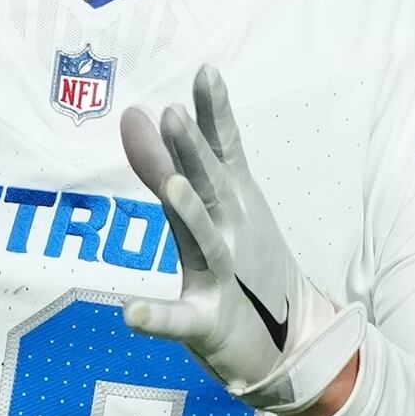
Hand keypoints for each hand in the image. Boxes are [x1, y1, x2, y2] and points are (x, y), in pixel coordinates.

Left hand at [120, 67, 363, 415]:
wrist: (284, 342)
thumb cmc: (236, 264)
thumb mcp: (206, 209)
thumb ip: (169, 162)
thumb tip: (135, 112)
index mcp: (230, 204)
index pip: (221, 152)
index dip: (214, 115)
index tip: (207, 73)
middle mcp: (229, 233)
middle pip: (211, 189)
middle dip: (194, 153)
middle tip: (174, 116)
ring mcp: (221, 278)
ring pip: (203, 243)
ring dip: (189, 216)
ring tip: (171, 189)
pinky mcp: (208, 323)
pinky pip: (180, 320)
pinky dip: (157, 318)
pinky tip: (130, 314)